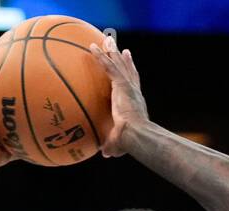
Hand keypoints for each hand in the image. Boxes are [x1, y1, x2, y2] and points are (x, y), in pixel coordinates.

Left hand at [87, 34, 148, 156]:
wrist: (136, 135)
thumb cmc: (131, 142)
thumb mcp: (119, 144)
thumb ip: (111, 146)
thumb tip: (105, 154)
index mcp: (135, 103)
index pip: (133, 86)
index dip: (132, 76)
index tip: (129, 68)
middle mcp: (134, 91)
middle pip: (129, 71)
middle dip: (124, 59)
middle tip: (122, 49)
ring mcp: (128, 86)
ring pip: (119, 64)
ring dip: (112, 51)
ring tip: (107, 39)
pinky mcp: (121, 85)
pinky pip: (108, 66)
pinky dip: (101, 56)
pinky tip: (92, 46)